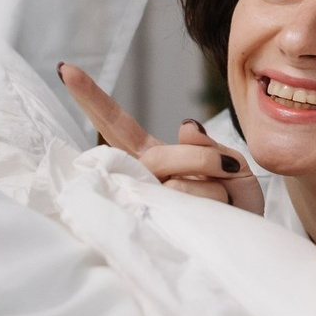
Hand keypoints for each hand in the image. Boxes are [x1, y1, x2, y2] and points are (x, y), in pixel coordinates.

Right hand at [58, 62, 263, 214]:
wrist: (249, 245)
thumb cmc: (236, 206)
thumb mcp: (234, 168)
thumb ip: (213, 147)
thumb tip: (184, 125)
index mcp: (155, 157)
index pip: (120, 125)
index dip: (93, 99)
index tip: (66, 70)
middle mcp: (142, 179)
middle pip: (158, 156)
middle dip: (200, 158)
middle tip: (229, 170)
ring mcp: (148, 205)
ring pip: (180, 183)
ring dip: (218, 189)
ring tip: (223, 205)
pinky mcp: (158, 228)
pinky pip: (188, 203)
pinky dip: (218, 204)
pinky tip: (213, 217)